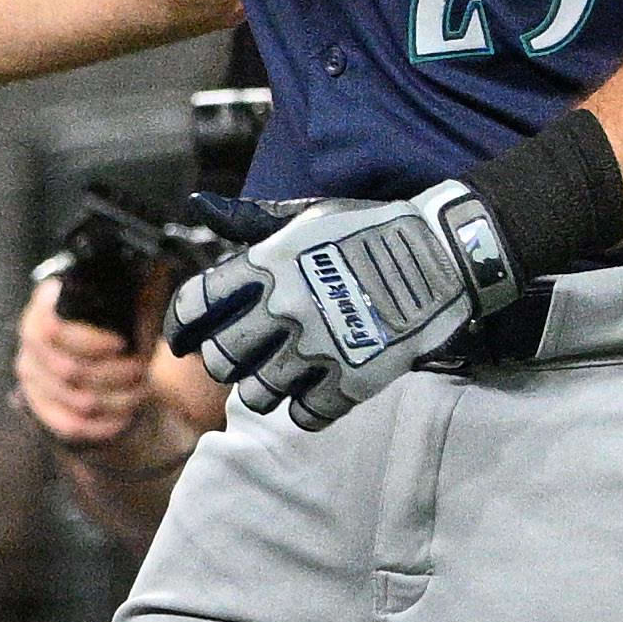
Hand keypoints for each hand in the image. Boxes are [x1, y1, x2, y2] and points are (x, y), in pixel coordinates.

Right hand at [14, 277, 160, 451]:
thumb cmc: (119, 323)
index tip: (122, 343)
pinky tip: (124, 415)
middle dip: (114, 375)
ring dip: (117, 398)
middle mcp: (30, 338)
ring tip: (140, 389)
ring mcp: (31, 374)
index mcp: (46, 305)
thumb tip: (155, 272)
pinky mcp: (38, 405)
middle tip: (140, 370)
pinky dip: (103, 423)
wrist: (107, 351)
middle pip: (67, 370)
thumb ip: (138, 288)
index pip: (52, 328)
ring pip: (76, 400)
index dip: (89, 341)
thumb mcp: (130, 301)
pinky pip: (69, 424)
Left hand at [164, 183, 516, 429]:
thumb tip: (201, 206)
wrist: (440, 255)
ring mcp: (318, 347)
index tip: (182, 341)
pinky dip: (302, 409)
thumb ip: (248, 220)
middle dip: (225, 360)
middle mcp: (284, 308)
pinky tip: (311, 393)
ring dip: (262, 388)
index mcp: (266, 266)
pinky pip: (305, 415)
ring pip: (258, 394)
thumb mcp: (304, 217)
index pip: (197, 304)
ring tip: (277, 375)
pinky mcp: (353, 379)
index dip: (182, 326)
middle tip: (239, 357)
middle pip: (222, 359)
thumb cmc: (366, 230)